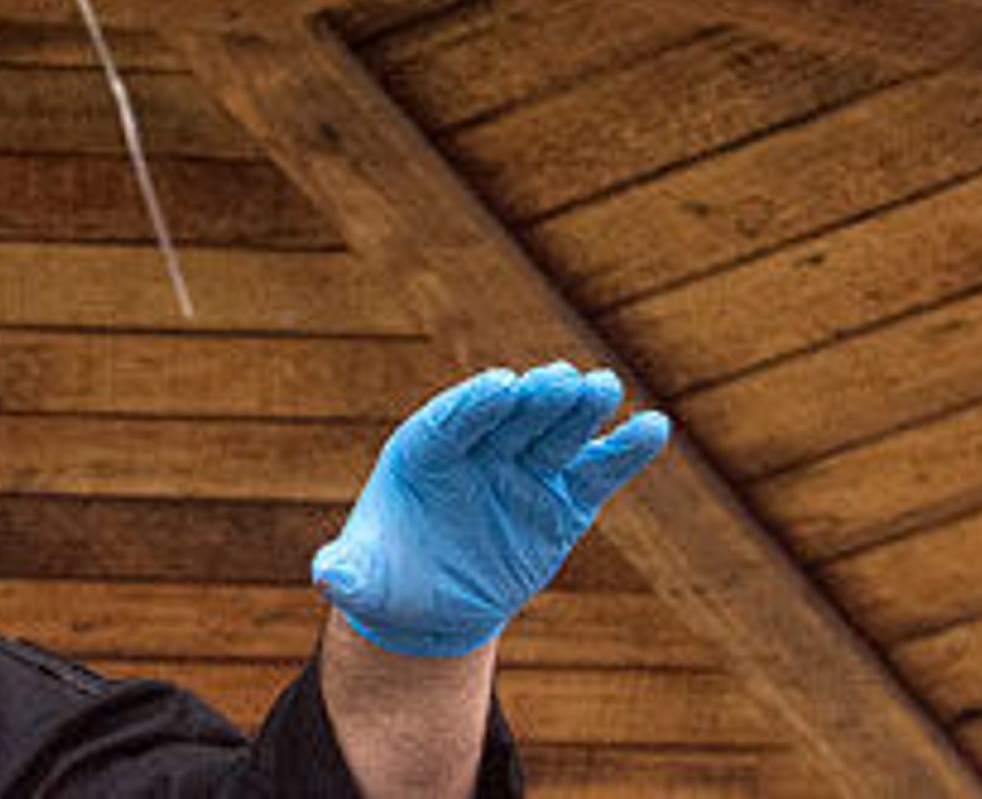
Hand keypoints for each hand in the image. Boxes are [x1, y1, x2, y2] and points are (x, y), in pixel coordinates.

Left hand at [313, 362, 668, 657]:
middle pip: (512, 416)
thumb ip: (348, 572)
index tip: (501, 385)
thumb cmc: (390, 577)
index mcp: (425, 452)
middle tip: (559, 378)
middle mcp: (480, 450)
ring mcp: (525, 472)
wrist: (433, 603)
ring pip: (556, 433)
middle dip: (534, 398)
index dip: (475, 403)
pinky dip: (624, 451)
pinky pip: (596, 472)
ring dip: (580, 410)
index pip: (452, 419)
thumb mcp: (364, 580)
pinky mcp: (563, 501)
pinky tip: (654, 428)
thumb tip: (328, 574)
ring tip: (604, 385)